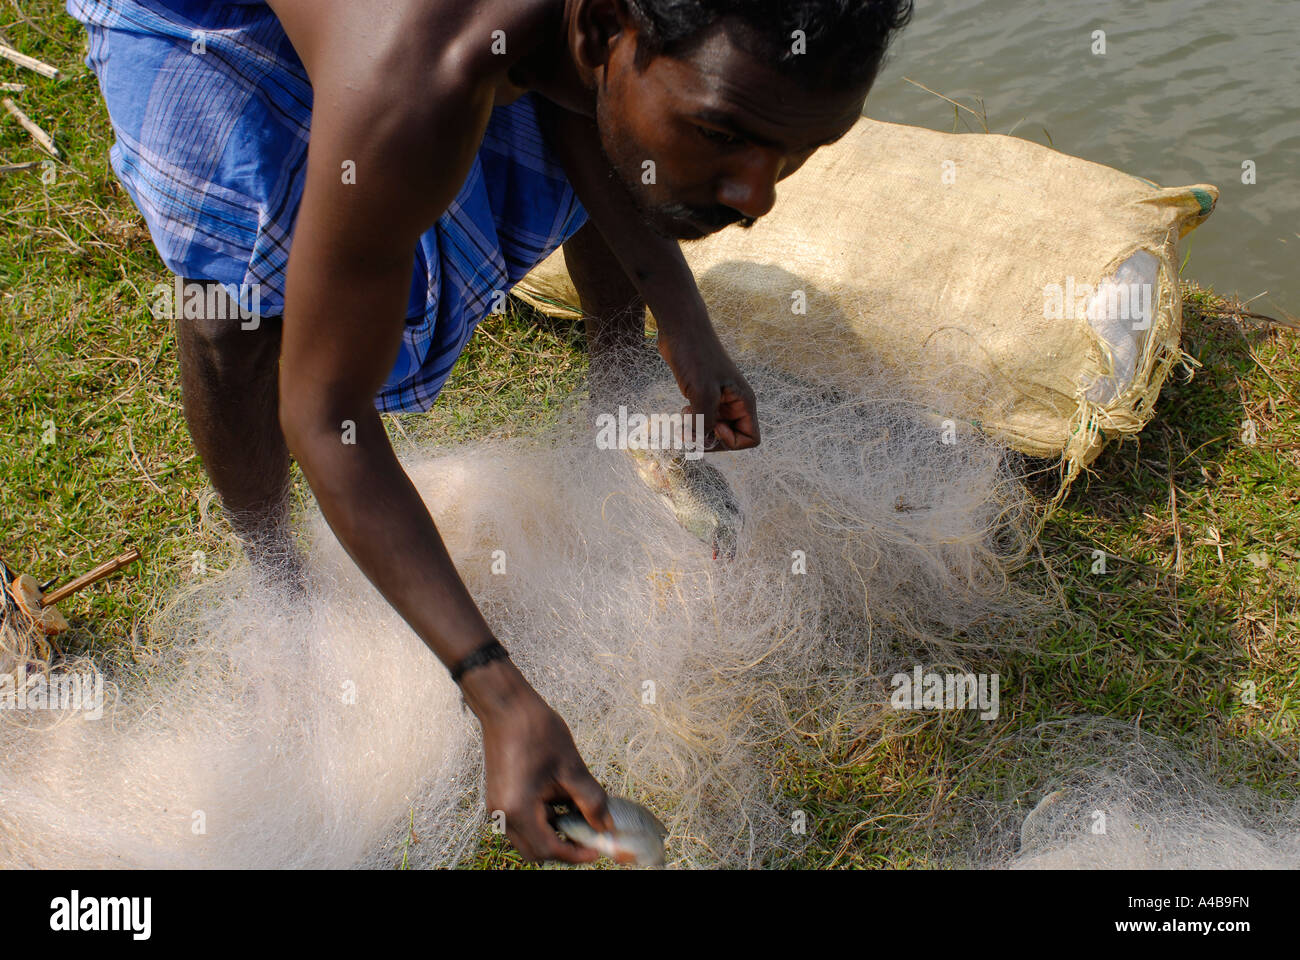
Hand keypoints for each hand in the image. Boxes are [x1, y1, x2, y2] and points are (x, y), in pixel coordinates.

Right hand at [476, 673, 612, 862]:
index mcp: (518, 810)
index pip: (549, 849)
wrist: (506, 706)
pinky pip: (522, 821)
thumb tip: (606, 825)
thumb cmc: (537, 731)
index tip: (597, 849)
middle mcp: (502, 814)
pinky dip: (542, 820)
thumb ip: (591, 801)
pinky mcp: (499, 797)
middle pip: (535, 851)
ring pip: (528, 837)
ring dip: (553, 833)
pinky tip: (561, 801)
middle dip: (564, 848)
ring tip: (578, 813)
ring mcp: (498, 806)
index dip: (576, 854)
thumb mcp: (571, 767)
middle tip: (589, 837)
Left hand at [658, 327, 759, 451]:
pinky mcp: (705, 395)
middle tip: (689, 429)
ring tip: (685, 418)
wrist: (681, 329)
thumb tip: (702, 442)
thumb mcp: (702, 393)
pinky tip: (684, 410)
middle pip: (731, 438)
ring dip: (698, 431)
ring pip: (714, 430)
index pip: (750, 439)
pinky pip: (703, 419)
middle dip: (709, 438)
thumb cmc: (695, 356)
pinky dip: (692, 422)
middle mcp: (735, 403)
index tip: (713, 425)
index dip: (730, 442)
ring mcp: (720, 400)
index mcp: (744, 402)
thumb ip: (705, 423)